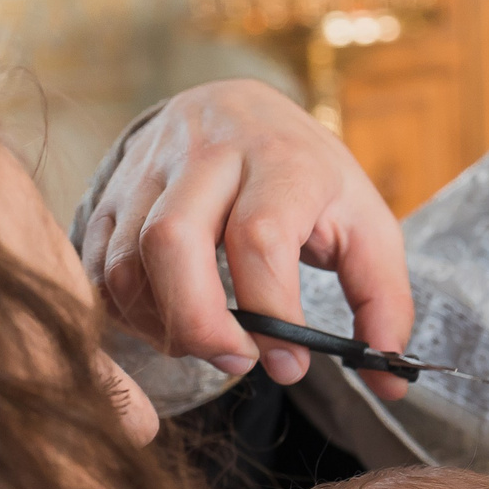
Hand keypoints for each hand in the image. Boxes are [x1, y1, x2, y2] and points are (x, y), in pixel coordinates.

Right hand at [81, 79, 412, 392]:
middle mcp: (208, 154)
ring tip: (206, 342)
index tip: (291, 363)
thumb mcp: (366, 224)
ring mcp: (150, 169)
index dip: (271, 314)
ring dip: (160, 324)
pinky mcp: (112, 191)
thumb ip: (385, 301)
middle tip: (237, 361)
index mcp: (282, 158)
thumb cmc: (308, 178)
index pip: (259, 239)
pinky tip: (168, 323)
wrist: (239, 107)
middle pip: (172, 241)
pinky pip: (98, 264)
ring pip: (127, 259)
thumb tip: (391, 380)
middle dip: (199, 322)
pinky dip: (126, 312)